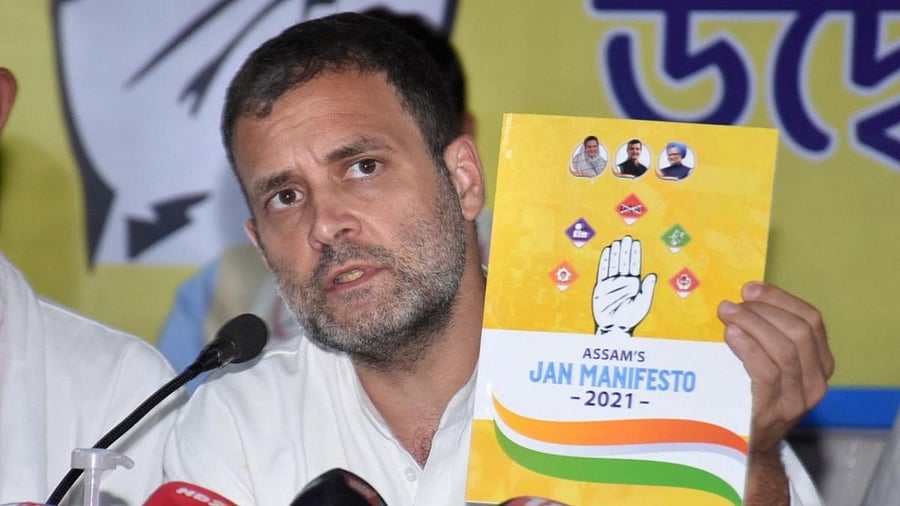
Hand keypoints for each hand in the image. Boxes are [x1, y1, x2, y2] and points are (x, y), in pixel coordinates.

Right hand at [592, 235, 656, 335]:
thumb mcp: (643, 304)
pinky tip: (607, 251)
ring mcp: (611, 283)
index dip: (635, 254)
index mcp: (634, 284)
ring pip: (614, 264)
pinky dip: (604, 261)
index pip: (634, 265)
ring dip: (615, 253)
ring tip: (617, 242)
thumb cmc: (630, 318)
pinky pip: (603, 271)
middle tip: (627, 237)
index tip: (636, 243)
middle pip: (624, 262)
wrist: (614, 327)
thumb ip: (647, 290)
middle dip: (625, 250)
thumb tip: (652, 275)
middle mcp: (622, 281)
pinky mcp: (600, 287)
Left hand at [717, 282, 833, 503]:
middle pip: (799, 331)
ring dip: (752, 325)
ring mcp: (798, 398)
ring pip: (784, 349)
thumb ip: (767, 335)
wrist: (747, 446)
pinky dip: (748, 347)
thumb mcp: (770, 363)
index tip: (750, 289)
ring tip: (727, 316)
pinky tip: (731, 336)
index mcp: (821, 363)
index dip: (780, 299)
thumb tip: (744, 298)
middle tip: (731, 305)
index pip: (811, 320)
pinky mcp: (775, 410)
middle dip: (763, 310)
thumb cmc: (753, 395)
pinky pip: (767, 371)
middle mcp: (816, 381)